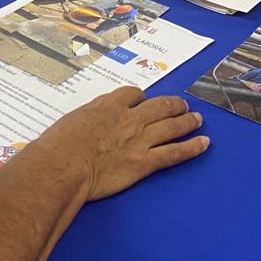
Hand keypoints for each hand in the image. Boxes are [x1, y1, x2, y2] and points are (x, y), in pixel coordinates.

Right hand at [36, 87, 208, 200]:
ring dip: (187, 121)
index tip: (144, 101)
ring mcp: (139, 139)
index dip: (142, 98)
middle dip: (173, 105)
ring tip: (198, 119)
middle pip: (159, 106)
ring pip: (171, 125)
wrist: (62, 166)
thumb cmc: (57, 147)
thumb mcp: (70, 122)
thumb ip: (85, 121)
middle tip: (182, 105)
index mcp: (108, 106)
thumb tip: (85, 127)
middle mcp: (129, 118)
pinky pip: (174, 152)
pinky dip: (192, 148)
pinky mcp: (144, 162)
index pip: (133, 94)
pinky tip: (203, 144)